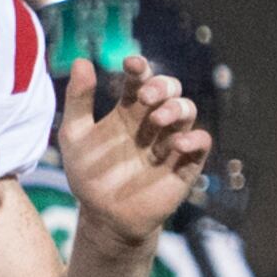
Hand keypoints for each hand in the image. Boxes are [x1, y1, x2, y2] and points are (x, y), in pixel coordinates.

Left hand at [53, 61, 212, 245]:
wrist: (104, 217)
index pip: (140, 80)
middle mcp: (153, 121)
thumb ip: (78, 100)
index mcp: (128, 110)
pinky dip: (193, 139)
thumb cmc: (89, 175)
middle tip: (145, 97)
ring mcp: (171, 140)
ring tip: (157, 119)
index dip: (139, 69)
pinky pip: (202, 143)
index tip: (131, 64)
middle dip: (161, 86)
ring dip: (176, 108)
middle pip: (169, 89)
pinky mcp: (186, 164)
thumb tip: (82, 60)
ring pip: (188, 110)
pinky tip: (175, 144)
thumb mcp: (75, 136)